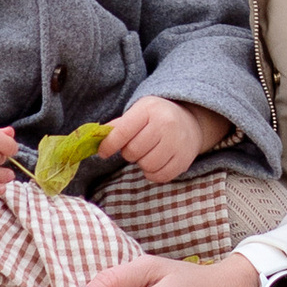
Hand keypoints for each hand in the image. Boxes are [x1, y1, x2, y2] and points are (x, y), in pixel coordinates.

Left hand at [96, 93, 228, 185]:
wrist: (190, 121)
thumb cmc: (156, 117)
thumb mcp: (138, 112)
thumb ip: (118, 126)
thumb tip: (96, 140)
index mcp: (149, 110)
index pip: (123, 131)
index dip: (109, 145)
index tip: (102, 152)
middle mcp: (165, 124)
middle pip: (133, 151)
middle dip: (129, 153)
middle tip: (135, 147)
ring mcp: (177, 142)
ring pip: (147, 166)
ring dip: (142, 164)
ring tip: (147, 153)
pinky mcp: (184, 160)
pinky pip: (160, 176)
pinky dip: (153, 173)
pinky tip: (155, 162)